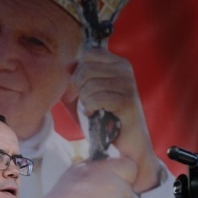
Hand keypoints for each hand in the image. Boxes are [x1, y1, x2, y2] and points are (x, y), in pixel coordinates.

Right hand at [18, 157, 137, 197]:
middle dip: (118, 191)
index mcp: (107, 170)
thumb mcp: (77, 169)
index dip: (123, 173)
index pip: (130, 167)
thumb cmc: (62, 195)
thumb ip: (98, 166)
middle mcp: (117, 185)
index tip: (114, 179)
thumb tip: (110, 163)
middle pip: (128, 186)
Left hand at [72, 48, 161, 193]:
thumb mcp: (91, 92)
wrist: (128, 143)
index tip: (78, 90)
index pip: (90, 54)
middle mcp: (126, 71)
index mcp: (119, 64)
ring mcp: (129, 86)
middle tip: (84, 103)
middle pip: (86, 68)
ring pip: (90, 85)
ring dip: (85, 101)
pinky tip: (95, 115)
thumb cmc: (107, 117)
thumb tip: (69, 65)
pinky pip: (96, 99)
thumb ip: (80, 77)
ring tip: (92, 110)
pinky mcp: (127, 102)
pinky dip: (90, 109)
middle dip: (79, 88)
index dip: (77, 71)